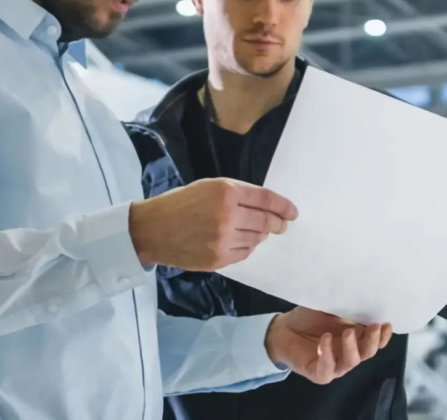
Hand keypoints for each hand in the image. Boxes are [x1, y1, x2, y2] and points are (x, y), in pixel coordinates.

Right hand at [129, 178, 297, 270]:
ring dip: (259, 235)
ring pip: (257, 239)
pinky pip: (244, 253)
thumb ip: (238, 193)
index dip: (284, 206)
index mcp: (226, 191)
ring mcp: (223, 239)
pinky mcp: (219, 258)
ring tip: (250, 230)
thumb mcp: (209, 187)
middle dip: (277, 223)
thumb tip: (267, 207)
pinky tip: (236, 240)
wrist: (153, 229)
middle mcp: (227, 215)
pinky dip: (246, 246)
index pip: (266, 199)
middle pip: (266, 221)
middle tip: (282, 225)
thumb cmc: (181, 203)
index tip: (293, 212)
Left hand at [265, 308, 392, 383]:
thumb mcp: (329, 309)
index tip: (386, 323)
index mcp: (355, 339)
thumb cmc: (309, 318)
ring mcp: (335, 366)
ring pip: (351, 362)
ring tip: (347, 332)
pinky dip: (328, 355)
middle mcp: (348, 353)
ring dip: (352, 347)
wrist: (283, 329)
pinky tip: (325, 340)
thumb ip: (345, 309)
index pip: (375, 342)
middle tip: (372, 326)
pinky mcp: (319, 373)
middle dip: (372, 340)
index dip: (382, 336)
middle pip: (367, 353)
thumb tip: (362, 298)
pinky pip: (327, 369)